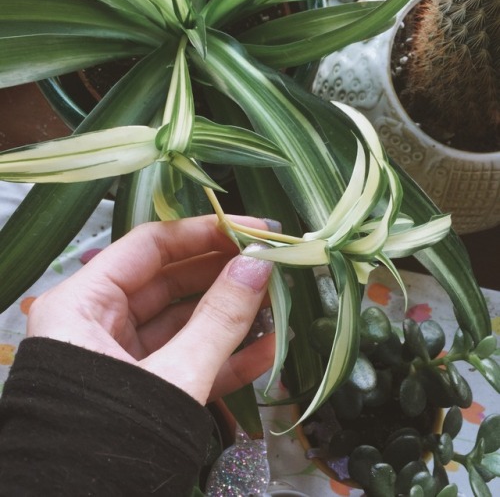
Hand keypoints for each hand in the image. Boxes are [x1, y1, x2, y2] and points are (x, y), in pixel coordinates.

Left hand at [27, 215, 275, 404]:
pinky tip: (269, 349)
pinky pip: (190, 361)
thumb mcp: (173, 377)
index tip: (253, 229)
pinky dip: (227, 357)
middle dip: (224, 275)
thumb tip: (259, 266)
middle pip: (172, 282)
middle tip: (272, 265)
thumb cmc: (112, 445)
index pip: (150, 247)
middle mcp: (100, 324)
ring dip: (232, 316)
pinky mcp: (148, 388)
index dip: (204, 232)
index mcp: (85, 304)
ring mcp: (126, 357)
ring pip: (186, 323)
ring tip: (278, 303)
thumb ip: (219, 320)